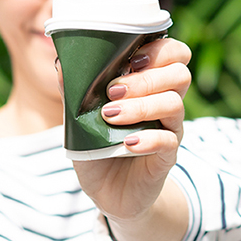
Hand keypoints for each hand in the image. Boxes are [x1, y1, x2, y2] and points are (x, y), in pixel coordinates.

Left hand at [69, 37, 191, 223]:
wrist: (108, 191)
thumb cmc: (97, 147)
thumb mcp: (80, 118)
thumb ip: (75, 91)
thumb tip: (61, 62)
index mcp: (150, 85)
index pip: (174, 54)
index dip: (159, 49)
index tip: (130, 59)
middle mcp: (165, 103)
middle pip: (180, 73)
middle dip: (145, 78)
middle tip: (112, 91)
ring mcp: (169, 129)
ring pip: (174, 104)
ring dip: (141, 106)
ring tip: (110, 116)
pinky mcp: (167, 156)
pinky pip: (168, 140)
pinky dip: (147, 139)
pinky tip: (126, 143)